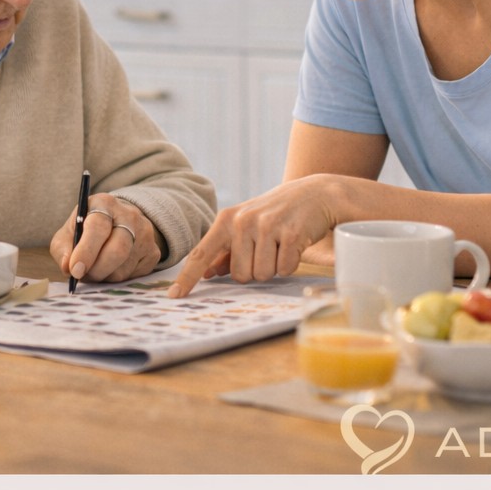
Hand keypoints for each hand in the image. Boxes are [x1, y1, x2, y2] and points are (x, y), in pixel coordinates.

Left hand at [49, 195, 158, 283]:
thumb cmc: (86, 230)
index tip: (75, 270)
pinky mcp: (153, 252)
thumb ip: (63, 249)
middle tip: (82, 277)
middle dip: (96, 270)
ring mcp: (145, 233)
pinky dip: (117, 279)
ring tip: (95, 269)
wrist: (117, 224)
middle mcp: (129, 215)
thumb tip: (68, 267)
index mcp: (104, 203)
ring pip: (123, 268)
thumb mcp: (68, 233)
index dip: (86, 251)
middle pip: (117, 249)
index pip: (98, 227)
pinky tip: (111, 268)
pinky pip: (134, 275)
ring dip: (104, 276)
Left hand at [167, 176, 340, 297]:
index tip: (174, 296)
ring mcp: (266, 226)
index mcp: (226, 219)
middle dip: (255, 269)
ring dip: (274, 267)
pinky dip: (291, 264)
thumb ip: (226, 249)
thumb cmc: (277, 214)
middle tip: (268, 248)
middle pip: (239, 275)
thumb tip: (206, 272)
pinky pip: (284, 269)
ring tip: (280, 245)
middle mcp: (242, 221)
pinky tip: (295, 245)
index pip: (201, 253)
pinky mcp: (290, 233)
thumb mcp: (247, 225)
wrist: (316, 194)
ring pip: (262, 274)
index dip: (187, 277)